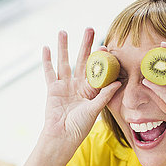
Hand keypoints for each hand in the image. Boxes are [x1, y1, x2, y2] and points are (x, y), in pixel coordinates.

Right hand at [41, 28, 120, 148]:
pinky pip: (49, 72)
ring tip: (63, 31)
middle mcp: (78, 85)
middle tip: (89, 29)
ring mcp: (64, 86)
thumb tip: (119, 83)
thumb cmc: (80, 127)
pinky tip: (46, 48)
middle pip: (82, 60)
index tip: (105, 46)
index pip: (97, 70)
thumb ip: (104, 96)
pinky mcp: (52, 89)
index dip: (100, 58)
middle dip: (85, 45)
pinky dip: (47, 60)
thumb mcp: (94, 110)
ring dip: (63, 47)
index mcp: (91, 90)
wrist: (62, 136)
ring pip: (64, 62)